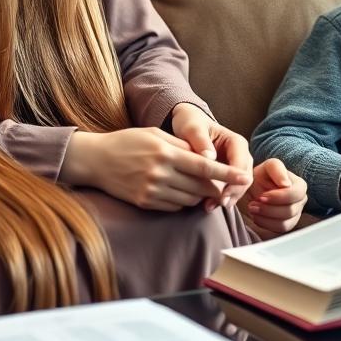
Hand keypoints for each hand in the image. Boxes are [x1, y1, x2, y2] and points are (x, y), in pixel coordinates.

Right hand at [62, 128, 250, 211]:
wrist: (95, 160)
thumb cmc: (128, 142)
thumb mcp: (155, 134)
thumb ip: (181, 145)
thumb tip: (206, 157)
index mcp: (166, 153)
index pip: (205, 166)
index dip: (227, 173)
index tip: (244, 176)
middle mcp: (160, 174)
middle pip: (201, 186)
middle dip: (214, 185)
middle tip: (218, 181)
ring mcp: (152, 191)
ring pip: (190, 199)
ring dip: (198, 194)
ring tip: (193, 183)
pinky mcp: (145, 203)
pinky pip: (175, 206)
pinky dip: (181, 200)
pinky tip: (175, 189)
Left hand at [170, 103, 253, 209]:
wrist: (188, 125)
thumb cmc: (191, 123)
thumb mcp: (193, 128)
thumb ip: (201, 141)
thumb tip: (209, 157)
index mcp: (236, 143)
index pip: (242, 165)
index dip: (234, 181)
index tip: (222, 194)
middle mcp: (240, 155)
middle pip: (244, 179)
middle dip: (233, 193)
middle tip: (219, 204)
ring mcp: (235, 166)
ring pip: (239, 187)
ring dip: (228, 198)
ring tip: (210, 207)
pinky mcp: (227, 175)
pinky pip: (229, 189)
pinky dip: (221, 198)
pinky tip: (208, 205)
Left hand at [241, 159, 307, 237]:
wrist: (253, 188)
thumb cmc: (262, 176)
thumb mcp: (267, 167)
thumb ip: (277, 169)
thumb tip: (286, 184)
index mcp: (299, 185)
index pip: (296, 194)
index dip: (278, 197)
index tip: (261, 196)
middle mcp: (300, 201)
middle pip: (290, 211)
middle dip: (269, 209)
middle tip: (252, 205)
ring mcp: (295, 214)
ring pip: (285, 223)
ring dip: (266, 217)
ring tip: (252, 209)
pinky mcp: (287, 224)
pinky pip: (279, 230)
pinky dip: (266, 224)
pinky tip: (256, 216)